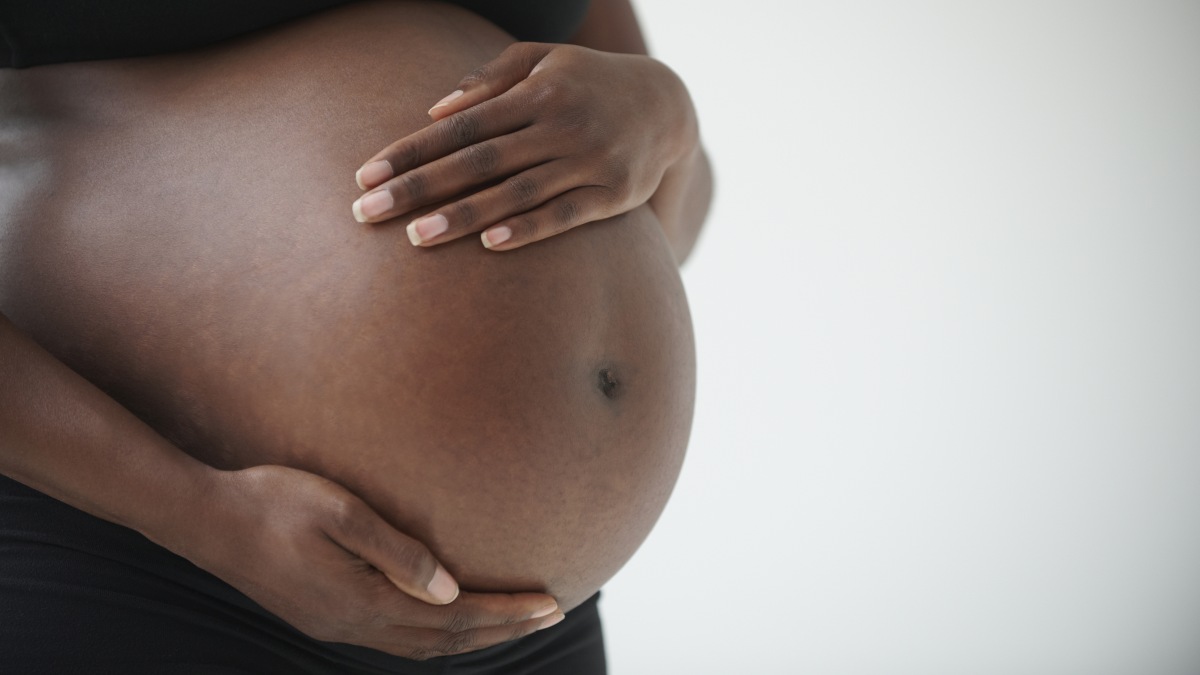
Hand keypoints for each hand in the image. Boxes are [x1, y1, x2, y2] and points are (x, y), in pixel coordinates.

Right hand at [189, 465, 561, 659]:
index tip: (551, 602)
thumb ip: (397, 552)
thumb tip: (451, 588)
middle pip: (445, 640)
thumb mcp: (339, 513)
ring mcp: (336, 625)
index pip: (454, 618)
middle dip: (502, 629)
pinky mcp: (324, 616)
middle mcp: (353, 625)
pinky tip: (447, 617)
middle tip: (552, 611)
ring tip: (513, 620)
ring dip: (472, 636)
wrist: (203, 518)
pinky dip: (435, 634)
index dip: (506, 614)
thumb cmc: (272, 500)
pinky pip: (396, 637)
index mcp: (362, 602)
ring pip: (421, 645)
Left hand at [351, 42, 697, 249]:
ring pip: (516, 192)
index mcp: (536, 92)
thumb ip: (491, 79)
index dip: (411, 150)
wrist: (669, 106)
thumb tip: (435, 110)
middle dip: (419, 187)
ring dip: (463, 216)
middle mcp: (560, 124)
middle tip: (367, 211)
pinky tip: (491, 245)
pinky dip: (529, 229)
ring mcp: (589, 160)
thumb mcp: (544, 60)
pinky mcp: (614, 195)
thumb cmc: (588, 82)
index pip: (460, 125)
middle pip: (478, 160)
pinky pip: (565, 215)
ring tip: (416, 238)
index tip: (367, 174)